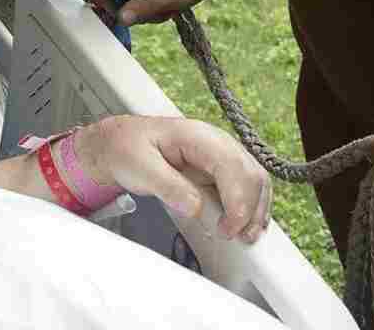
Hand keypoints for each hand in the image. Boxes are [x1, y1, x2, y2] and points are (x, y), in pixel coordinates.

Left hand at [73, 115, 272, 242]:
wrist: (118, 143)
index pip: (231, 165)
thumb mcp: (138, 166)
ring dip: (255, 210)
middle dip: (250, 209)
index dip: (237, 199)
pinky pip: (245, 186)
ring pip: (254, 180)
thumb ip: (167, 186)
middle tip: (237, 237)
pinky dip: (250, 206)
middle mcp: (215, 142)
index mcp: (196, 136)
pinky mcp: (219, 169)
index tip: (228, 228)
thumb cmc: (126, 148)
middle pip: (250, 173)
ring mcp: (220, 154)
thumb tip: (196, 207)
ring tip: (244, 236)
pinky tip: (244, 224)